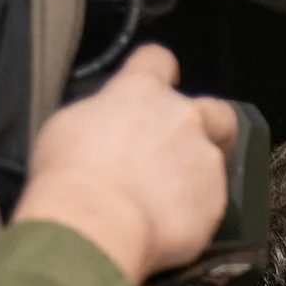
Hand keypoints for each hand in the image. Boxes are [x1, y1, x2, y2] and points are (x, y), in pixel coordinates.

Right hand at [11, 43, 238, 283]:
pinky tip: (167, 225)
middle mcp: (182, 116)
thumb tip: (108, 123)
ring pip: (213, 161)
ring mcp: (205, 159)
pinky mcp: (215, 200)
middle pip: (216, 111)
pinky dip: (193, 213)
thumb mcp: (69, 126)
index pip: (158, 60)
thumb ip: (102, 115)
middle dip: (208, 127)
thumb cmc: (69, 172)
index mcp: (141, 90)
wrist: (96, 223)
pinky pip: (209, 203)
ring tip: (164, 202)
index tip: (151, 87)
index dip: (157, 72)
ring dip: (195, 175)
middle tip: (183, 151)